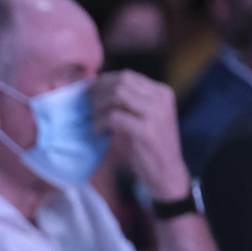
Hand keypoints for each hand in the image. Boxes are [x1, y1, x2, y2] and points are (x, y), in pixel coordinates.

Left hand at [89, 71, 190, 201]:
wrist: (166, 174)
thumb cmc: (148, 146)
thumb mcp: (140, 117)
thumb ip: (126, 102)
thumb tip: (94, 86)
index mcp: (162, 92)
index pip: (127, 76)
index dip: (103, 82)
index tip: (88, 92)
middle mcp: (161, 99)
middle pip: (121, 82)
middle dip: (98, 92)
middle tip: (85, 104)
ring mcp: (156, 114)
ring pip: (117, 95)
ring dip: (98, 106)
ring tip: (91, 119)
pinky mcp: (147, 130)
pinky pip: (114, 117)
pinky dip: (100, 122)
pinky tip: (97, 132)